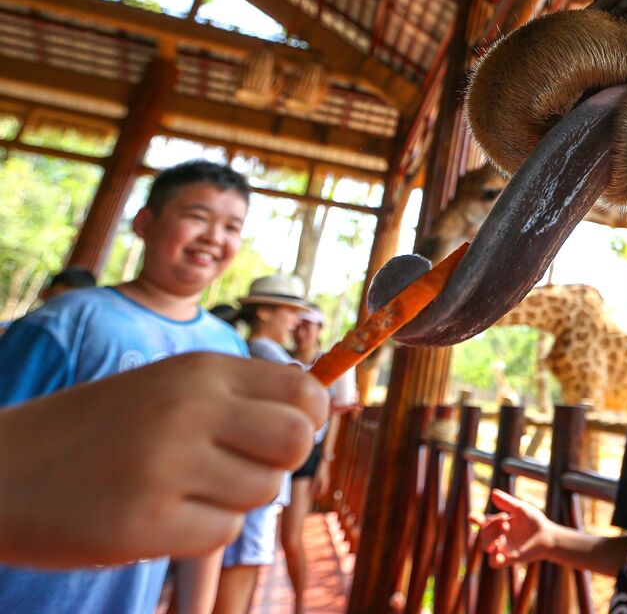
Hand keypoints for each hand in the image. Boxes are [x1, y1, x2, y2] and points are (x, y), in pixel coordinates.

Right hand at [0, 353, 327, 568]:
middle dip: (279, 464)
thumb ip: (237, 397)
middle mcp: (191, 408)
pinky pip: (220, 534)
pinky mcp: (145, 522)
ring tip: (181, 490)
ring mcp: (168, 464)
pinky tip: (155, 516)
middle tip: (236, 470)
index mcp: (201, 370)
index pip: (302, 389)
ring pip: (262, 492)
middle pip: (297, 441)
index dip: (307, 419)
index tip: (281, 435)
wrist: (0, 470)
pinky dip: (198, 533)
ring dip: (232, 500)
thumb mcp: (168, 388)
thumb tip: (316, 413)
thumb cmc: (98, 432)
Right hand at [472, 489, 553, 566]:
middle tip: (505, 518)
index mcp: (498, 525)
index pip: (482, 523)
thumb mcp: (521, 509)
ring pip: (485, 547)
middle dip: (491, 524)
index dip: (475, 519)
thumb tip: (493, 493)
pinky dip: (493, 556)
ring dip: (492, 536)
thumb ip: (507, 502)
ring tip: (506, 527)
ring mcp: (502, 549)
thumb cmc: (533, 521)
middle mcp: (497, 537)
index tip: (471, 517)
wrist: (546, 535)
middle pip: (483, 533)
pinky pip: (493, 563)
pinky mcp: (508, 560)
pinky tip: (500, 546)